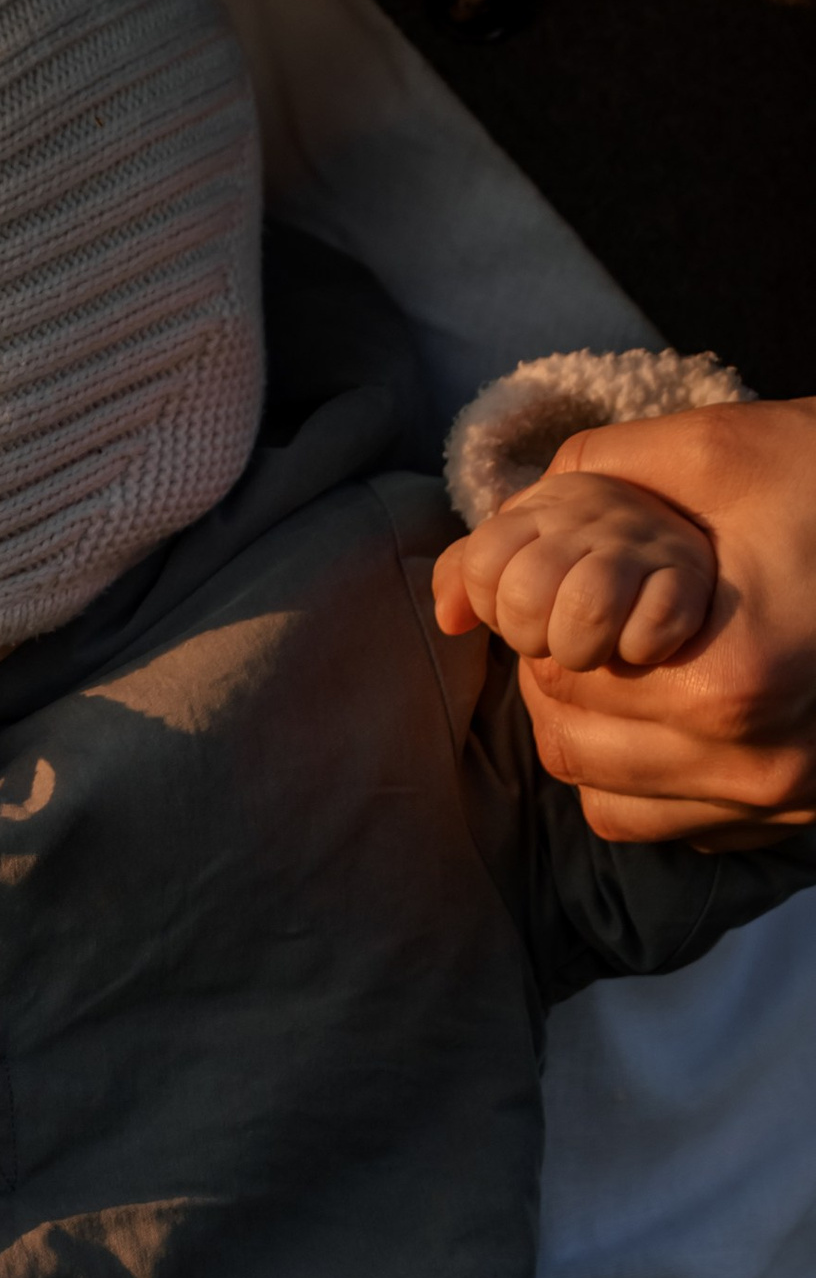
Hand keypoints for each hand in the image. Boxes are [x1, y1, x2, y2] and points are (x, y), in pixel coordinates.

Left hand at [435, 397, 815, 844]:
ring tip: (613, 665)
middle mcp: (757, 764)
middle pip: (573, 742)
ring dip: (586, 733)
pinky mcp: (788, 824)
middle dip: (556, 675)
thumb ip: (595, 481)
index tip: (567, 579)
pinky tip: (660, 714)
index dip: (542, 617)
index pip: (561, 669)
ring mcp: (778, 805)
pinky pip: (663, 826)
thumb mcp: (725, 450)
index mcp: (736, 679)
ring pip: (604, 799)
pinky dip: (638, 777)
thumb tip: (492, 542)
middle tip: (582, 616)